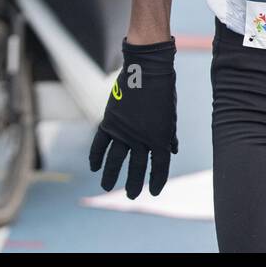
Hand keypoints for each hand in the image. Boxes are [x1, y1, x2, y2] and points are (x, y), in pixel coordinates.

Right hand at [89, 39, 177, 198]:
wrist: (147, 70)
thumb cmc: (163, 91)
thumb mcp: (170, 114)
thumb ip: (169, 134)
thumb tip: (171, 150)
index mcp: (160, 137)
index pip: (159, 166)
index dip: (157, 180)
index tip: (153, 192)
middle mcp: (142, 138)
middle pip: (138, 167)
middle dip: (135, 183)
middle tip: (132, 196)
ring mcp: (124, 131)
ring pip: (116, 160)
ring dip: (111, 176)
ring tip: (107, 188)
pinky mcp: (110, 123)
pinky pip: (100, 145)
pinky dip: (96, 157)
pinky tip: (94, 168)